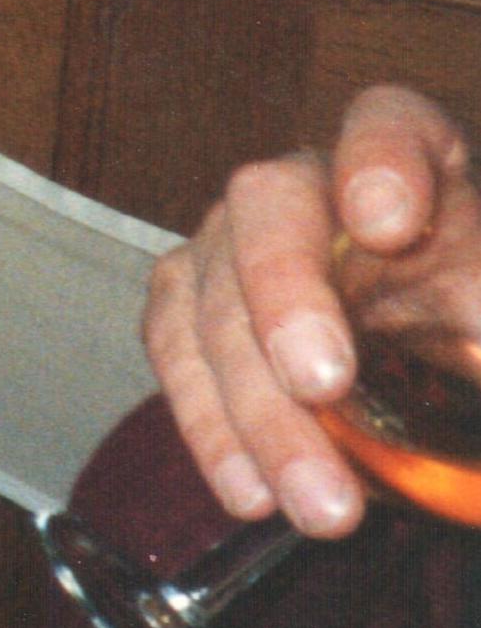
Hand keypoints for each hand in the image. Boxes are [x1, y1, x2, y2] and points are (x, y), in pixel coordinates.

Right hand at [142, 84, 475, 534]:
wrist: (440, 370)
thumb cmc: (474, 320)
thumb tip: (476, 343)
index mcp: (413, 161)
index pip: (387, 125)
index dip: (377, 162)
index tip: (387, 224)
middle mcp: (310, 186)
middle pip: (271, 207)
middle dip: (285, 294)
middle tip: (321, 384)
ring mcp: (238, 241)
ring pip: (210, 293)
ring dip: (251, 402)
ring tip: (320, 502)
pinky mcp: (197, 304)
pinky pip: (176, 352)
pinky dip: (210, 427)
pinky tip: (252, 493)